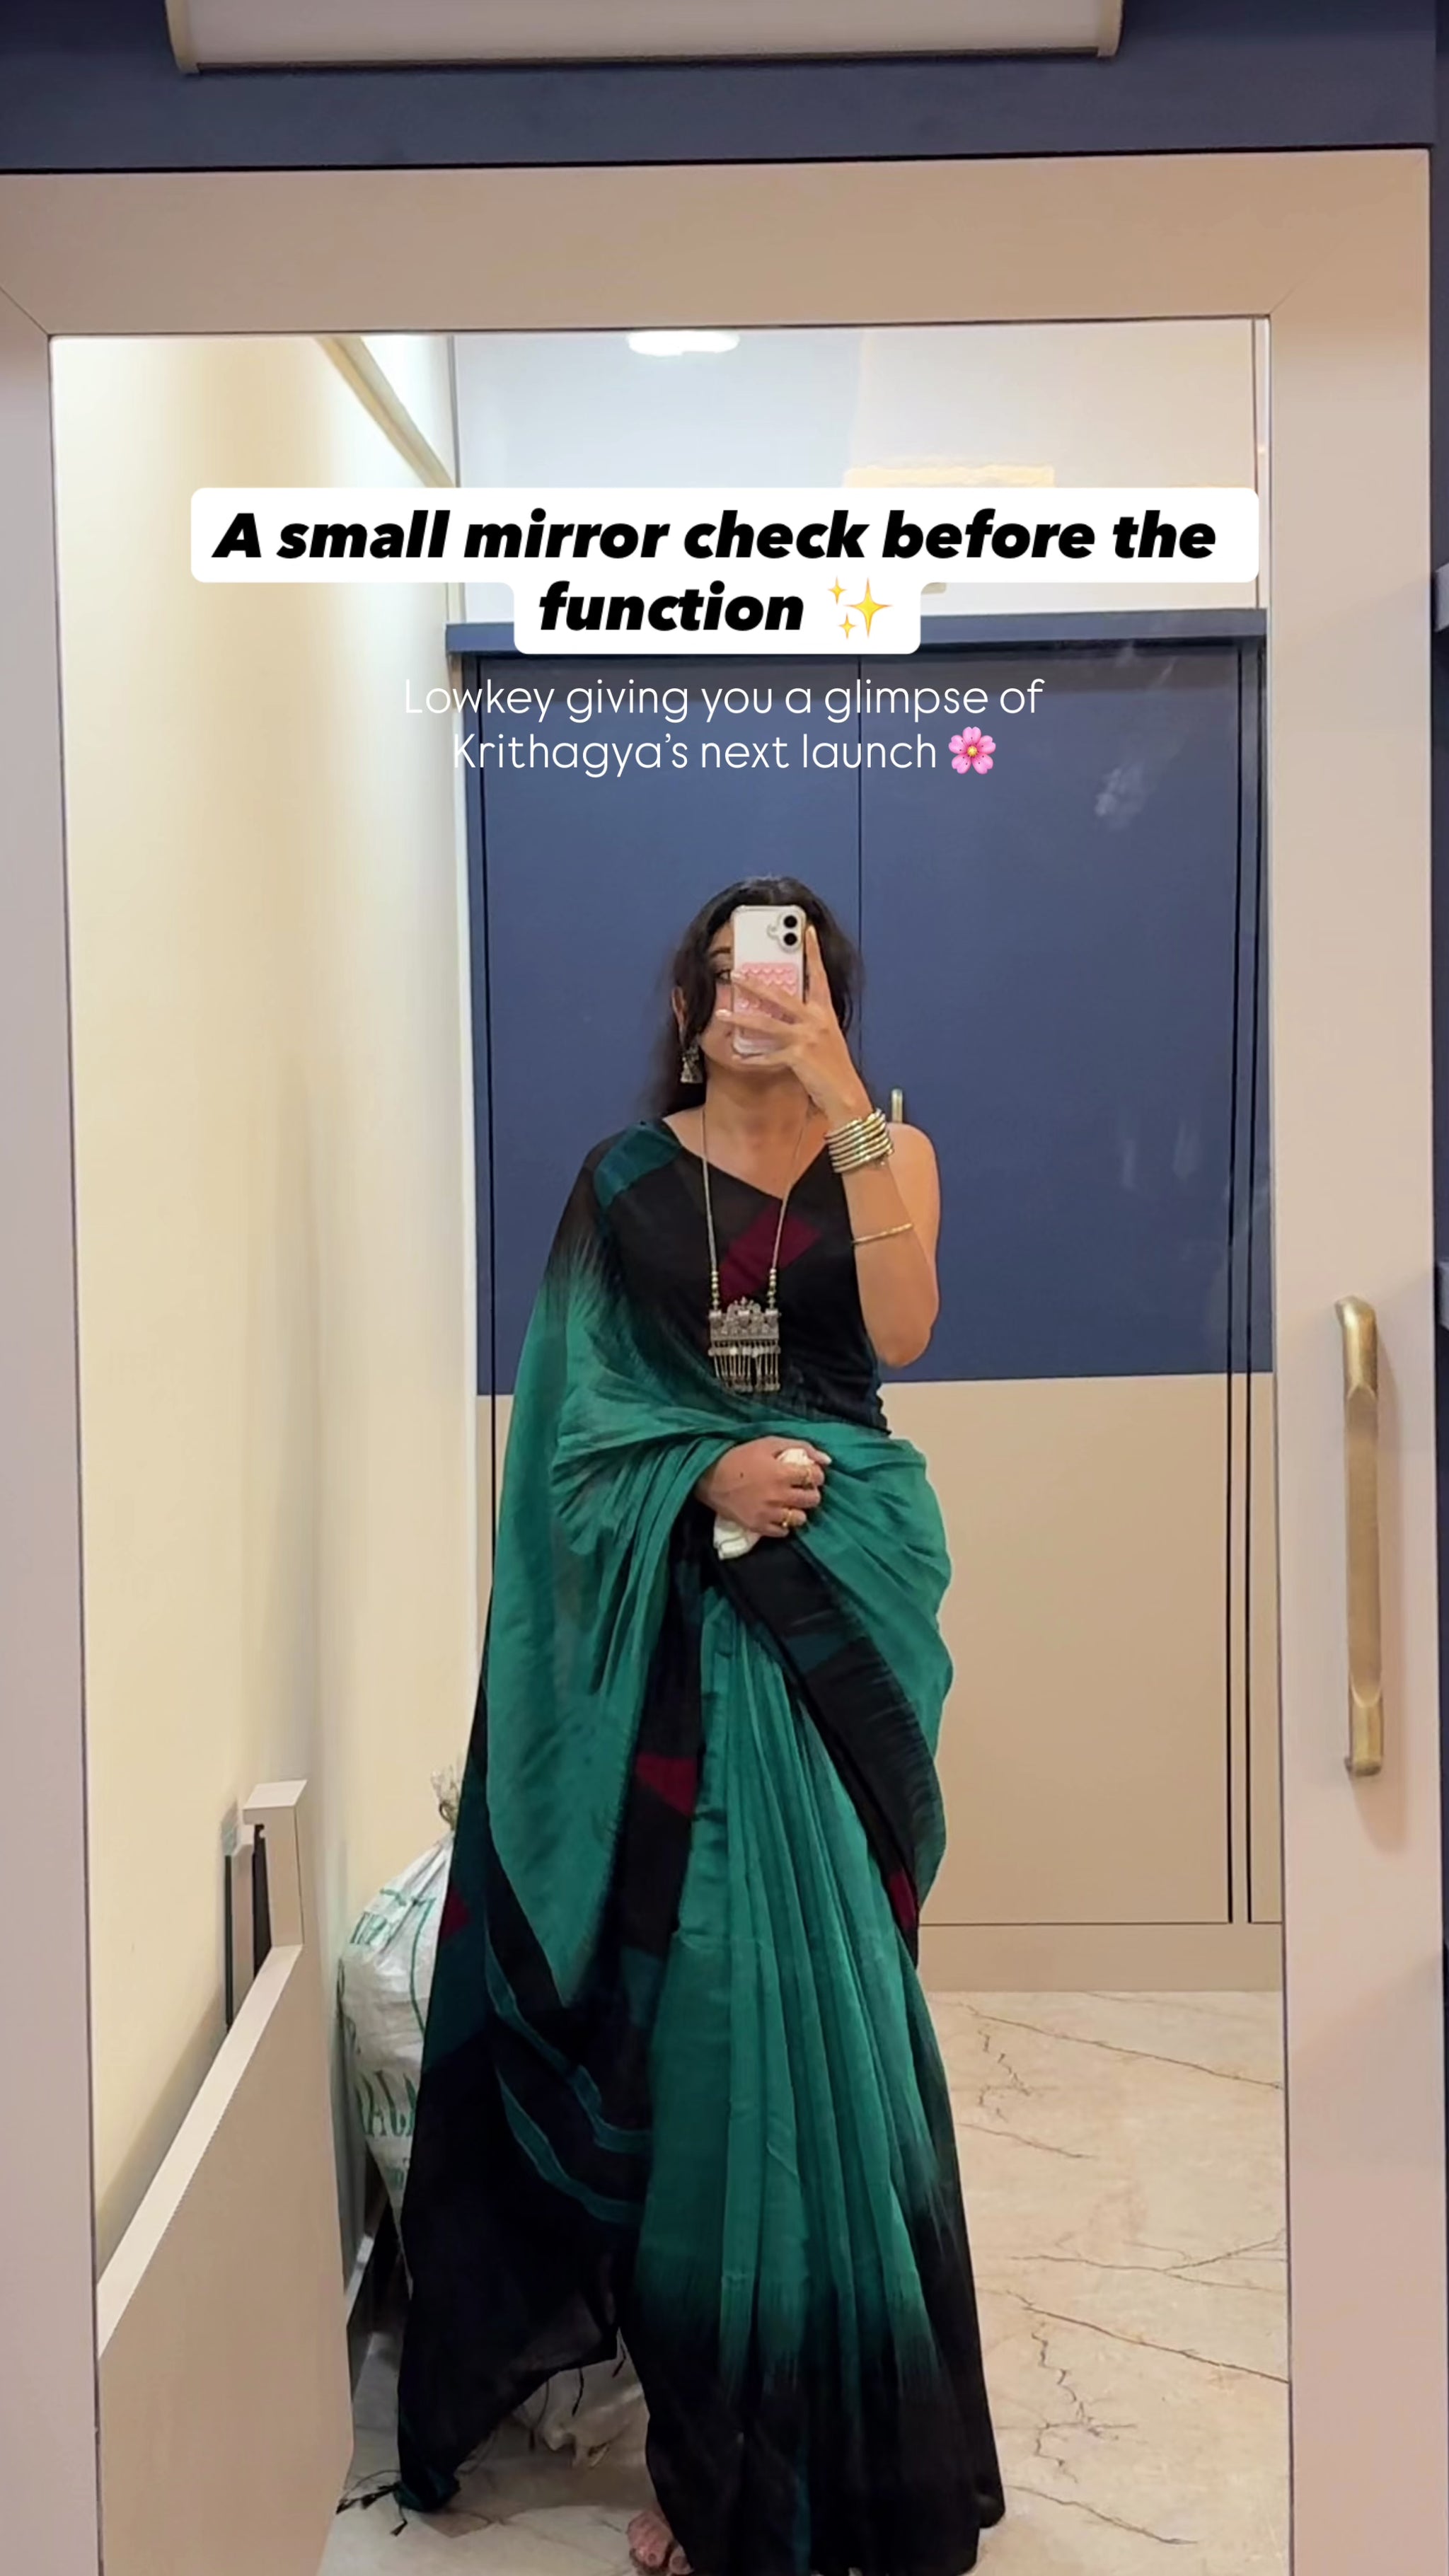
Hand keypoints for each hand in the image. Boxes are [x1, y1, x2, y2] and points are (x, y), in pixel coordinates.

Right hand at [694, 1437, 831, 1538]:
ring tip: (791, 1503)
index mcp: (783, 1473)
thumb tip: (827, 1459)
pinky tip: (778, 1514)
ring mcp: (769, 1513)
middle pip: (813, 1499)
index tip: (809, 1473)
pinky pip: (783, 1532)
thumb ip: (800, 1447)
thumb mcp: (768, 1443)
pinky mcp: (758, 1526)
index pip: (815, 1477)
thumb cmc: (740, 1457)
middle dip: (811, 1492)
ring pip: (801, 1519)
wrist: (709, 1477)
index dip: (816, 1474)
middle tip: (802, 1488)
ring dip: (799, 1510)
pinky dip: (784, 1524)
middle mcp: (779, 1495)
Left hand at [717, 922, 870, 1125]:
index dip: (813, 952)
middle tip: (735, 973)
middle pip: (780, 996)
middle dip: (754, 984)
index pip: (819, 976)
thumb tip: (789, 1014)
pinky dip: (751, 1058)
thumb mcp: (827, 1039)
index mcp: (825, 1013)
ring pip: (766, 1024)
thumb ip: (810, 1024)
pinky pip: (767, 1056)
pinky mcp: (797, 1057)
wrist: (847, 1096)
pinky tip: (736, 1056)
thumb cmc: (835, 1069)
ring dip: (740, 1019)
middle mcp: (816, 1021)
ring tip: (721, 1014)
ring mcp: (806, 1038)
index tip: (806, 931)